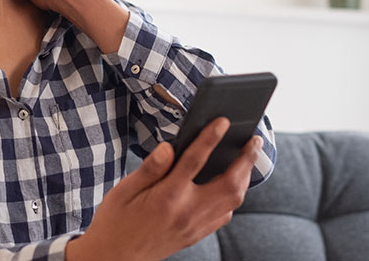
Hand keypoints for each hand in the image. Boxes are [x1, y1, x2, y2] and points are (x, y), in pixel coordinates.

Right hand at [65, 118, 263, 260]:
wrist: (114, 259)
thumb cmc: (114, 222)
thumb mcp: (123, 190)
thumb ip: (149, 168)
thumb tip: (169, 147)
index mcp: (167, 197)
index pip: (195, 161)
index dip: (210, 138)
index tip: (223, 121)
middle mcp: (186, 212)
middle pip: (229, 183)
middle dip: (246, 159)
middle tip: (254, 140)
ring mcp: (194, 226)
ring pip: (233, 201)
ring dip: (245, 178)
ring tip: (248, 158)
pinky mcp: (195, 235)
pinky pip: (224, 216)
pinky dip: (234, 198)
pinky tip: (232, 186)